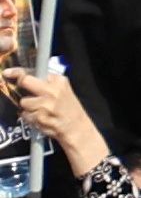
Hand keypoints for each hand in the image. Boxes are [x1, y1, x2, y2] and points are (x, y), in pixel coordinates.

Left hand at [0, 64, 91, 183]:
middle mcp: (51, 90)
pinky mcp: (39, 117)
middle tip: (22, 90)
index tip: (8, 73)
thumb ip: (46, 82)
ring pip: (23, 101)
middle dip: (20, 85)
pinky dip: (29, 116)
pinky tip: (39, 117)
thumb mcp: (62, 89)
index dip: (18, 72)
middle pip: (25, 81)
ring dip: (27, 106)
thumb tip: (24, 77)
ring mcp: (45, 104)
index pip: (34, 71)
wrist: (75, 126)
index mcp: (58, 80)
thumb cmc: (67, 107)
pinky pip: (24, 115)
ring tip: (38, 109)